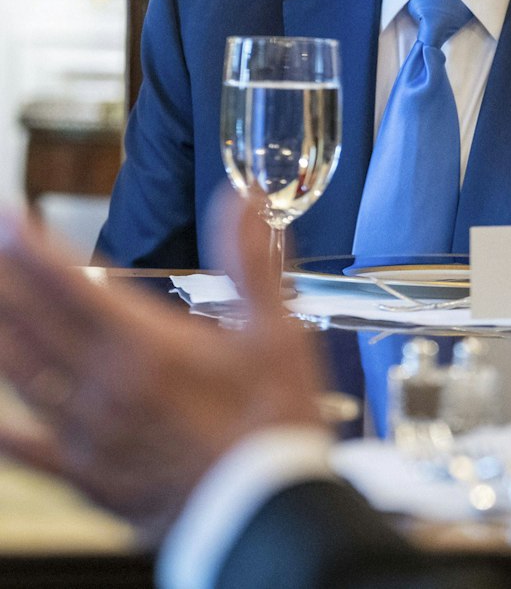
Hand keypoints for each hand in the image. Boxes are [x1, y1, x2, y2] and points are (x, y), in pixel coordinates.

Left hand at [0, 191, 325, 540]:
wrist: (267, 514)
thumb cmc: (276, 424)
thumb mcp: (279, 334)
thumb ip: (252, 262)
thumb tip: (240, 200)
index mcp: (148, 347)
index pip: (70, 284)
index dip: (30, 248)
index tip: (8, 218)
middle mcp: (105, 387)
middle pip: (34, 323)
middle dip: (5, 280)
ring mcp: (90, 433)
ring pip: (23, 375)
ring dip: (0, 333)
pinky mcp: (90, 475)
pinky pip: (29, 449)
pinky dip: (5, 428)